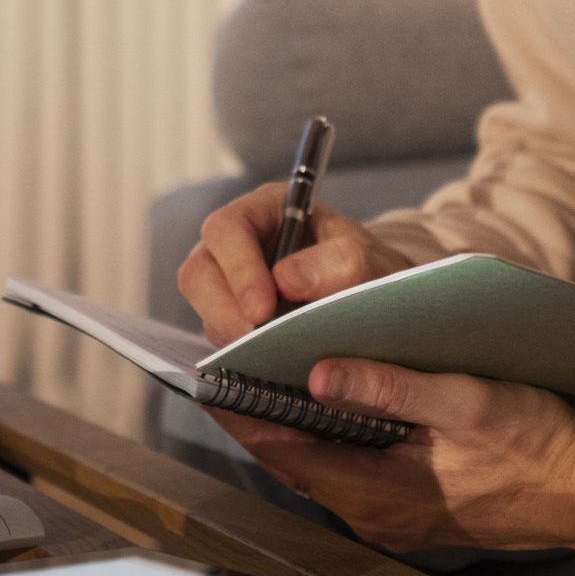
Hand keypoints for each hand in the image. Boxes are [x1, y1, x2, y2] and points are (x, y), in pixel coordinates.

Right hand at [177, 184, 415, 344]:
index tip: (262, 310)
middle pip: (199, 272)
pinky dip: (239, 355)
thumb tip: (286, 280)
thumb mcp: (365, 259)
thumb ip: (337, 262)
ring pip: (204, 310)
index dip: (237, 269)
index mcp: (264, 209)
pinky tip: (269, 365)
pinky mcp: (231, 320)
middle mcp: (236, 244)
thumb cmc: (369, 268)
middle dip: (225, 312)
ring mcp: (228, 284)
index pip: (227, 229)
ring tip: (269, 355)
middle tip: (256, 343)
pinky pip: (219, 338)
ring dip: (231, 336)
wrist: (375, 300)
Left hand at [211, 359, 574, 556]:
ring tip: (267, 371)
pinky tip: (328, 402)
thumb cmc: (536, 445)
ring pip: (318, 464)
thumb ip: (389, 388)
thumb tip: (317, 376)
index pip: (282, 449)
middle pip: (292, 458)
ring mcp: (391, 516)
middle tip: (231, 361)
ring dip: (294, 424)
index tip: (206, 374)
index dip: (240, 411)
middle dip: (260, 412)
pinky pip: (348, 470)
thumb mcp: (464, 401)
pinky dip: (328, 436)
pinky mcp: (409, 509)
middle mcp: (373, 513)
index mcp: (376, 491)